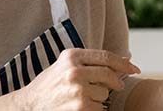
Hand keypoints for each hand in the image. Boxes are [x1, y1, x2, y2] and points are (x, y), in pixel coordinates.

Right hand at [2, 48, 139, 110]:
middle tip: (115, 87)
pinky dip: (92, 110)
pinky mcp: (80, 107)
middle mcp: (74, 71)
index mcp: (71, 56)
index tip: (134, 69)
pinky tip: (77, 108)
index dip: (123, 64)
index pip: (106, 57)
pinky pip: (99, 108)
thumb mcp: (65, 66)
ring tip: (78, 99)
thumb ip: (91, 61)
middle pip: (109, 76)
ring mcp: (77, 90)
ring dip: (97, 99)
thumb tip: (125, 61)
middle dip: (114, 83)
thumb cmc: (49, 86)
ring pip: (104, 94)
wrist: (28, 106)